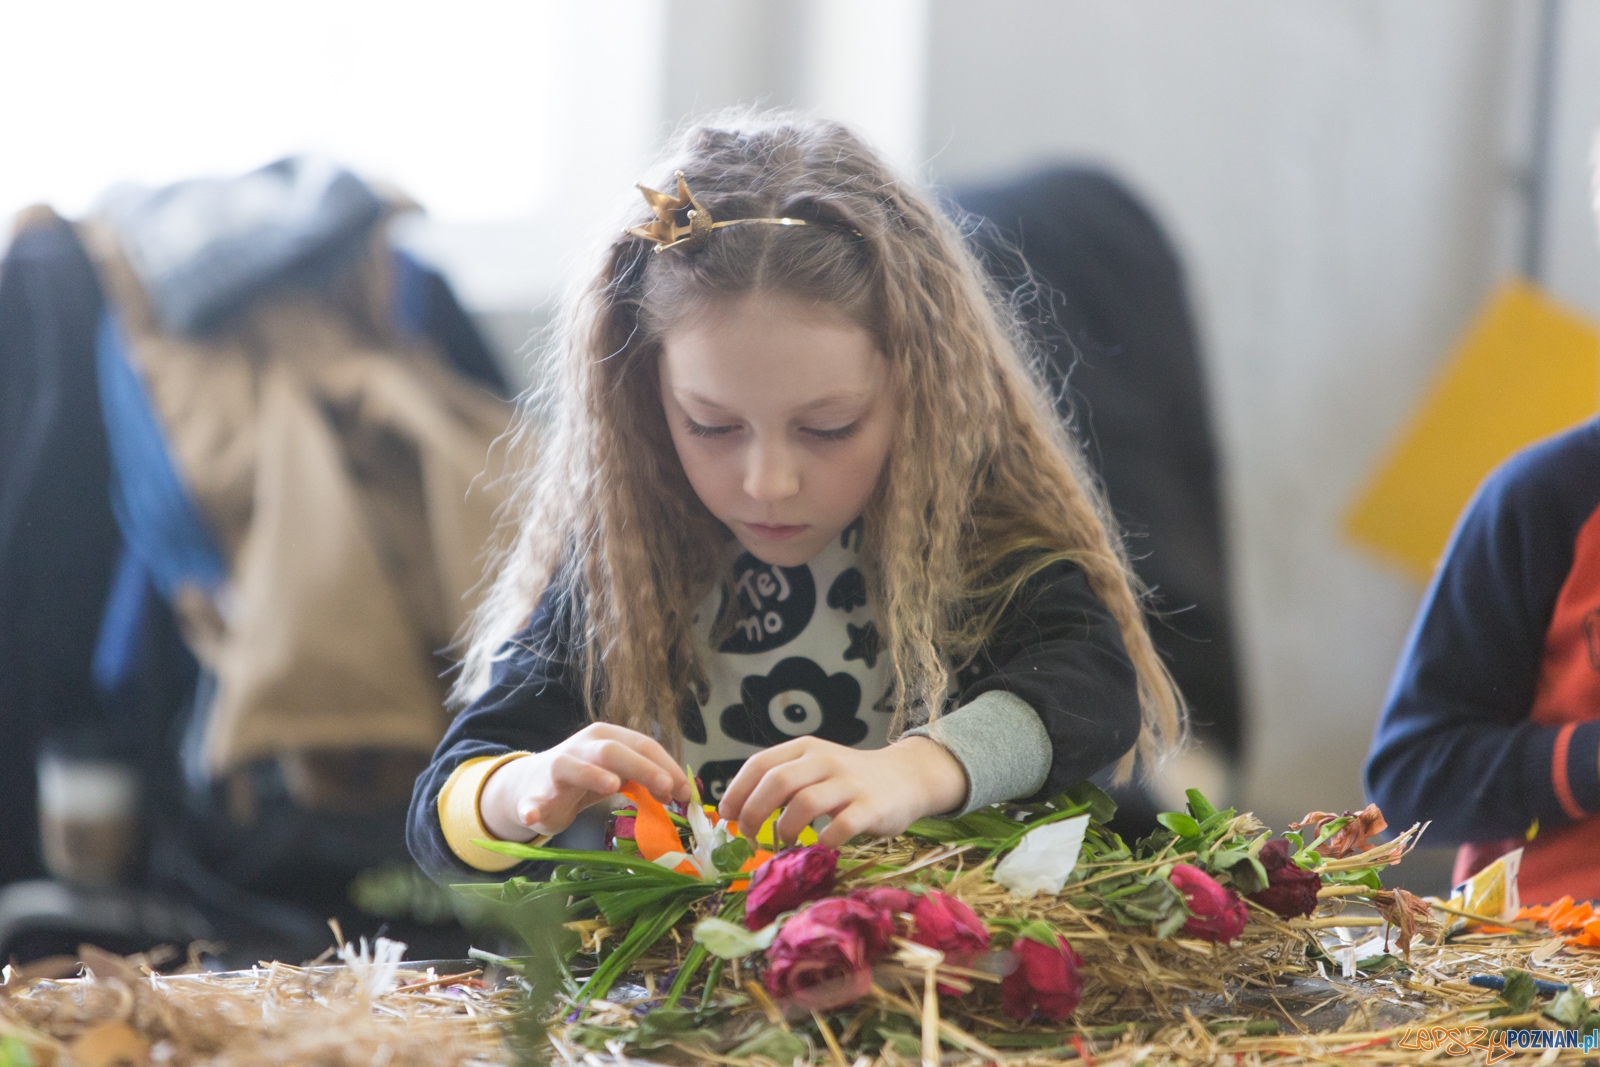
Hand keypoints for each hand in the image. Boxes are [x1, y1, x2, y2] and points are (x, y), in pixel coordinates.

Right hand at [479, 724, 690, 840]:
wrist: (533, 785)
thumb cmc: (586, 777)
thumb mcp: (618, 773)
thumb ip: (644, 778)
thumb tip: (681, 790)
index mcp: (607, 737)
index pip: (642, 744)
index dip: (666, 766)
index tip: (685, 791)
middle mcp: (582, 747)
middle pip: (613, 750)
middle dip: (642, 768)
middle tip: (666, 790)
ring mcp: (556, 768)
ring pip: (572, 766)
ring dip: (592, 775)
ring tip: (611, 786)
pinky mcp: (533, 795)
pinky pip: (531, 802)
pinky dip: (532, 808)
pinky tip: (532, 815)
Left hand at [717, 736, 967, 848]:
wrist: (905, 778)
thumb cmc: (848, 780)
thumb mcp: (813, 769)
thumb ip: (781, 782)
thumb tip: (736, 810)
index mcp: (805, 749)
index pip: (759, 763)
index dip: (737, 791)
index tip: (727, 815)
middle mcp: (824, 760)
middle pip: (777, 781)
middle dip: (754, 812)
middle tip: (749, 835)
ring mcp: (849, 783)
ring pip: (804, 803)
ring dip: (786, 829)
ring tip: (785, 842)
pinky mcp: (871, 807)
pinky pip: (841, 826)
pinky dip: (825, 840)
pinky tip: (821, 846)